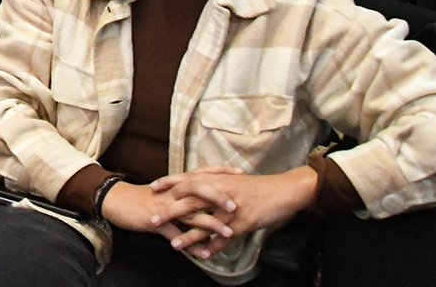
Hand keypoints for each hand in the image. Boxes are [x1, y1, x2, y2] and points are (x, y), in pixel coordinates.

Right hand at [98, 175, 241, 255]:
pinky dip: (192, 247)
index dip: (221, 172)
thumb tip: (202, 197)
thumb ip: (184, 193)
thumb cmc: (144, 196)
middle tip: (237, 206)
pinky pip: (178, 235)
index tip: (239, 173)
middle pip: (199, 190)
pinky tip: (205, 255)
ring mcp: (166, 207)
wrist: (118, 201)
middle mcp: (174, 192)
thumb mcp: (166, 191)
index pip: (202, 173)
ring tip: (229, 233)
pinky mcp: (158, 222)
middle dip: (219, 198)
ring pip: (192, 215)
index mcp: (177, 183)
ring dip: (212, 225)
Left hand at [149, 166, 317, 258]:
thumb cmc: (257, 187)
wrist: (283, 190)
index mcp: (217, 180)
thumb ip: (216, 184)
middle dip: (171, 211)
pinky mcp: (243, 223)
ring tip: (174, 245)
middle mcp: (221, 192)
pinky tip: (203, 256)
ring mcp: (231, 209)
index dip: (170, 183)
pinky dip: (214, 248)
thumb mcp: (233, 181)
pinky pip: (225, 238)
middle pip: (191, 202)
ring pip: (205, 224)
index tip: (153, 188)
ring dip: (189, 236)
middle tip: (153, 219)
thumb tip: (200, 188)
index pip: (188, 179)